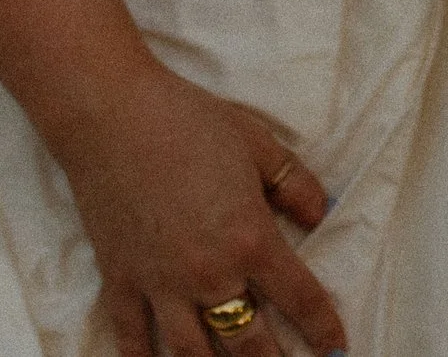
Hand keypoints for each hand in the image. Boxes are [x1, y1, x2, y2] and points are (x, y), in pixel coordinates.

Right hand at [48, 58, 346, 356]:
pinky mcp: (121, 282)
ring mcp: (161, 284)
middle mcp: (209, 273)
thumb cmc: (187, 120)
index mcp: (249, 238)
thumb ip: (295, 183)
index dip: (322, 327)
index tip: (336, 345)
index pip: (299, 298)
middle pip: (250, 343)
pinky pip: (133, 340)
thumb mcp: (257, 143)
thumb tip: (321, 215)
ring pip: (194, 355)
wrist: (110, 114)